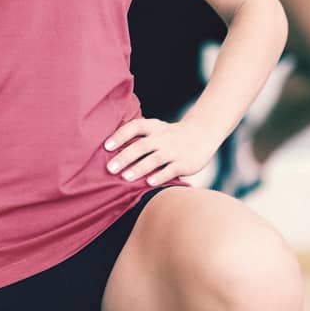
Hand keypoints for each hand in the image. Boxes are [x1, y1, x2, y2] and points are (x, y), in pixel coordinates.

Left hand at [103, 116, 219, 187]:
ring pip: (155, 159)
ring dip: (139, 168)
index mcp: (154, 127)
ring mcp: (174, 150)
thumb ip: (138, 137)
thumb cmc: (170, 135)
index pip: (135, 127)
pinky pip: (171, 170)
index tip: (106, 147)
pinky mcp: (185, 163)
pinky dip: (160, 176)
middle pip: (142, 146)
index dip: (120, 135)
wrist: (202, 133)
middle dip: (125, 157)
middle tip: (110, 168)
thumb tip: (111, 151)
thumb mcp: (156, 129)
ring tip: (125, 177)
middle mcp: (163, 138)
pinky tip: (149, 183)